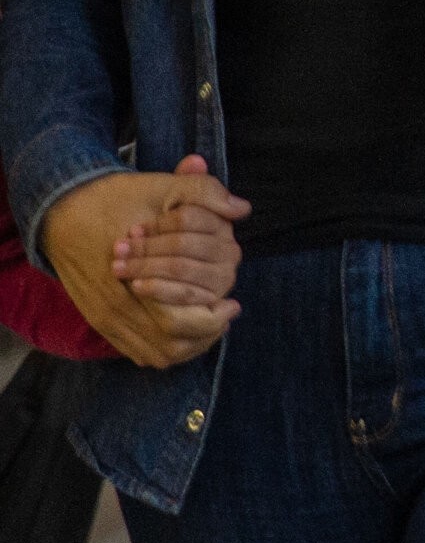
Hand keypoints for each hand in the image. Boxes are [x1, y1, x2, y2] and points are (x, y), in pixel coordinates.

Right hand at [38, 157, 249, 367]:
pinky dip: (164, 347)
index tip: (232, 304)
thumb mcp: (162, 188)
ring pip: (156, 354)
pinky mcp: (99, 320)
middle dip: (204, 334)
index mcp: (131, 279)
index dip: (212, 319)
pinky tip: (184, 328)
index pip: (178, 321)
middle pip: (169, 345)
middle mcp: (115, 306)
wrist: (65, 210)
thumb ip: (202, 193)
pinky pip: (137, 351)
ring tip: (208, 323)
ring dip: (188, 344)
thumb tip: (241, 209)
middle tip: (223, 314)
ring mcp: (105, 317)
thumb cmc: (117, 200)